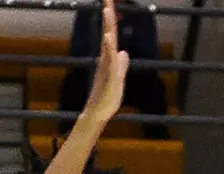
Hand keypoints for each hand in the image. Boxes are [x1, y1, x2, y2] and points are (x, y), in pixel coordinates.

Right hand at [82, 0, 130, 126]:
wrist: (100, 112)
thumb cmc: (108, 97)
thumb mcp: (119, 77)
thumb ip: (121, 64)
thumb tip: (124, 53)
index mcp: (109, 57)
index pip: (111, 33)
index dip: (111, 18)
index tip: (109, 2)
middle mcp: (106, 58)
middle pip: (108, 32)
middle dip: (108, 15)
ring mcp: (107, 65)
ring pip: (108, 42)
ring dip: (108, 26)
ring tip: (107, 10)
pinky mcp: (108, 75)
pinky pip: (109, 59)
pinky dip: (109, 47)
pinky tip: (108, 37)